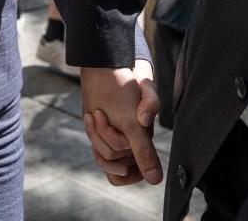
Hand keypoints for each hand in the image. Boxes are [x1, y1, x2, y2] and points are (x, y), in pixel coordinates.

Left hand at [81, 60, 161, 185]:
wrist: (107, 68)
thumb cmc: (124, 90)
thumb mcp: (134, 124)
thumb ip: (145, 151)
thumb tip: (155, 180)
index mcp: (143, 143)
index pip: (133, 175)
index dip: (125, 171)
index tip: (118, 155)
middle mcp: (130, 143)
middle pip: (113, 165)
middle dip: (105, 143)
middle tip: (102, 118)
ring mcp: (115, 137)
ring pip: (102, 155)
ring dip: (96, 134)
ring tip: (96, 113)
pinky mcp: (103, 130)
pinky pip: (95, 144)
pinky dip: (92, 132)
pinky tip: (92, 116)